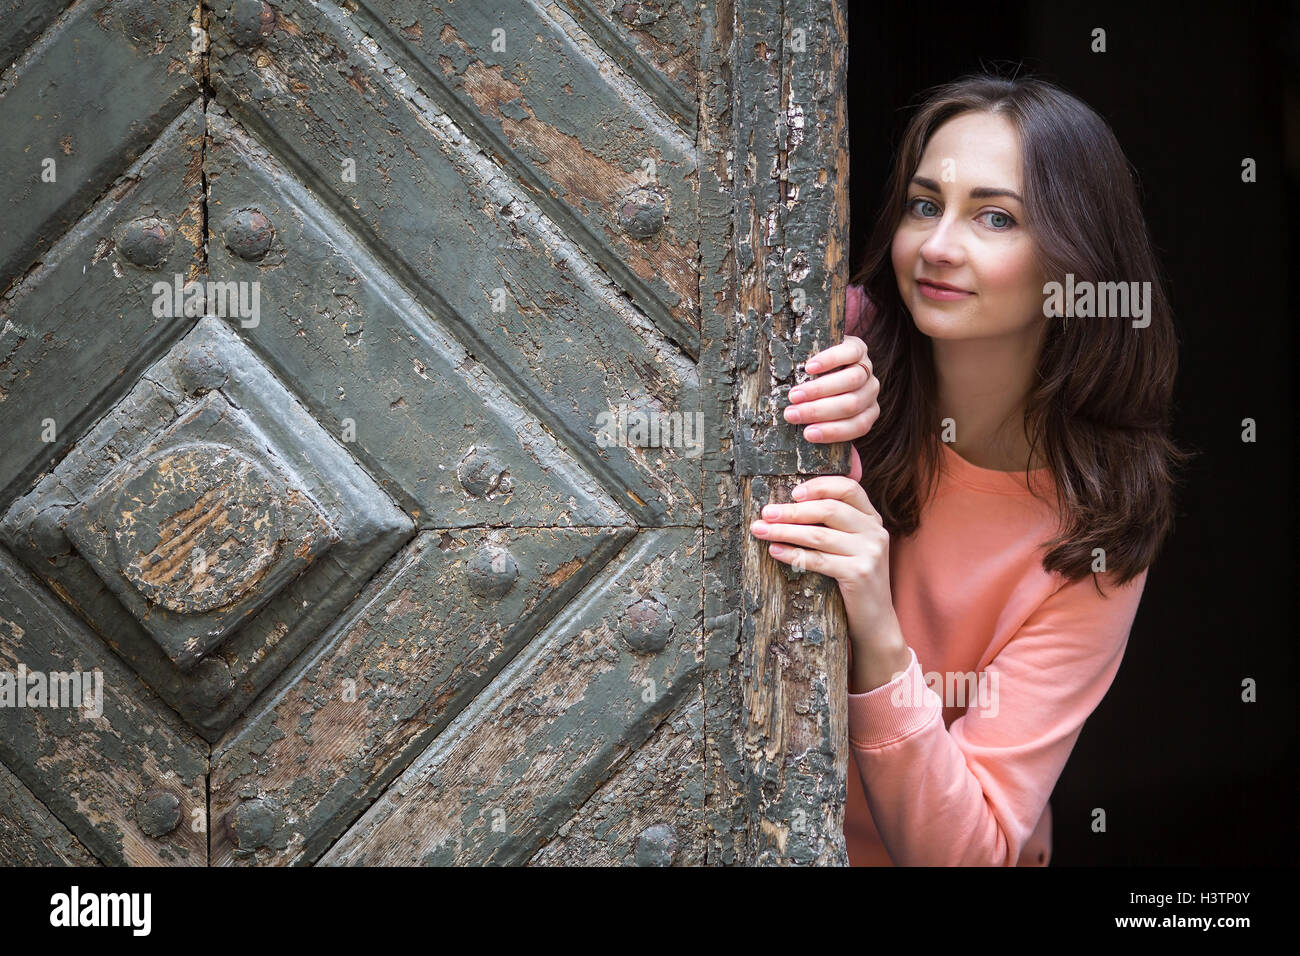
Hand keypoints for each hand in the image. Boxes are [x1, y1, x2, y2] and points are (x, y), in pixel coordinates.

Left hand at [748, 475, 895, 643]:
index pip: (848, 488)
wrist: (876, 620)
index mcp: (872, 518)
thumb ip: (835, 524)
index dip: (820, 486)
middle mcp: (875, 532)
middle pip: (829, 509)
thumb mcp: (852, 546)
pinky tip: (775, 551)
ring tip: (761, 530)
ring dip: (785, 531)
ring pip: (819, 535)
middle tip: (766, 513)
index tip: (793, 492)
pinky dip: (793, 554)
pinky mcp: (859, 574)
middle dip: (792, 510)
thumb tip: (790, 504)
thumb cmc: (854, 578)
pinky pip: (818, 560)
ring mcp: (870, 553)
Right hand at [785, 335, 878, 482]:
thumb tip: (854, 478)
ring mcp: (867, 367)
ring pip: (850, 381)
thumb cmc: (825, 399)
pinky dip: (828, 361)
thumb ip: (841, 445)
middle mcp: (871, 391)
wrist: (830, 360)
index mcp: (867, 413)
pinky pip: (848, 354)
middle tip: (791, 414)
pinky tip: (808, 368)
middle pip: (851, 404)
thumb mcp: (833, 422)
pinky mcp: (858, 346)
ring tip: (794, 395)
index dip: (832, 432)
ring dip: (819, 390)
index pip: (857, 426)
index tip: (806, 435)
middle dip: (818, 412)